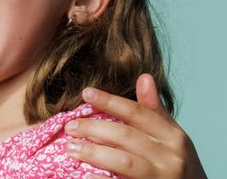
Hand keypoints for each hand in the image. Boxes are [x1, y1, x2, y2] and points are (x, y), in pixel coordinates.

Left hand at [64, 73, 206, 178]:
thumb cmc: (175, 161)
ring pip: (123, 161)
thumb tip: (144, 77)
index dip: (110, 101)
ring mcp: (160, 177)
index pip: (137, 113)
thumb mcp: (170, 135)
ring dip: (94, 152)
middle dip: (94, 128)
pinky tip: (85, 175)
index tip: (86, 92)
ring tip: (71, 147)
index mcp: (172, 136)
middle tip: (70, 126)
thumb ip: (154, 110)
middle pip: (126, 136)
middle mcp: (169, 156)